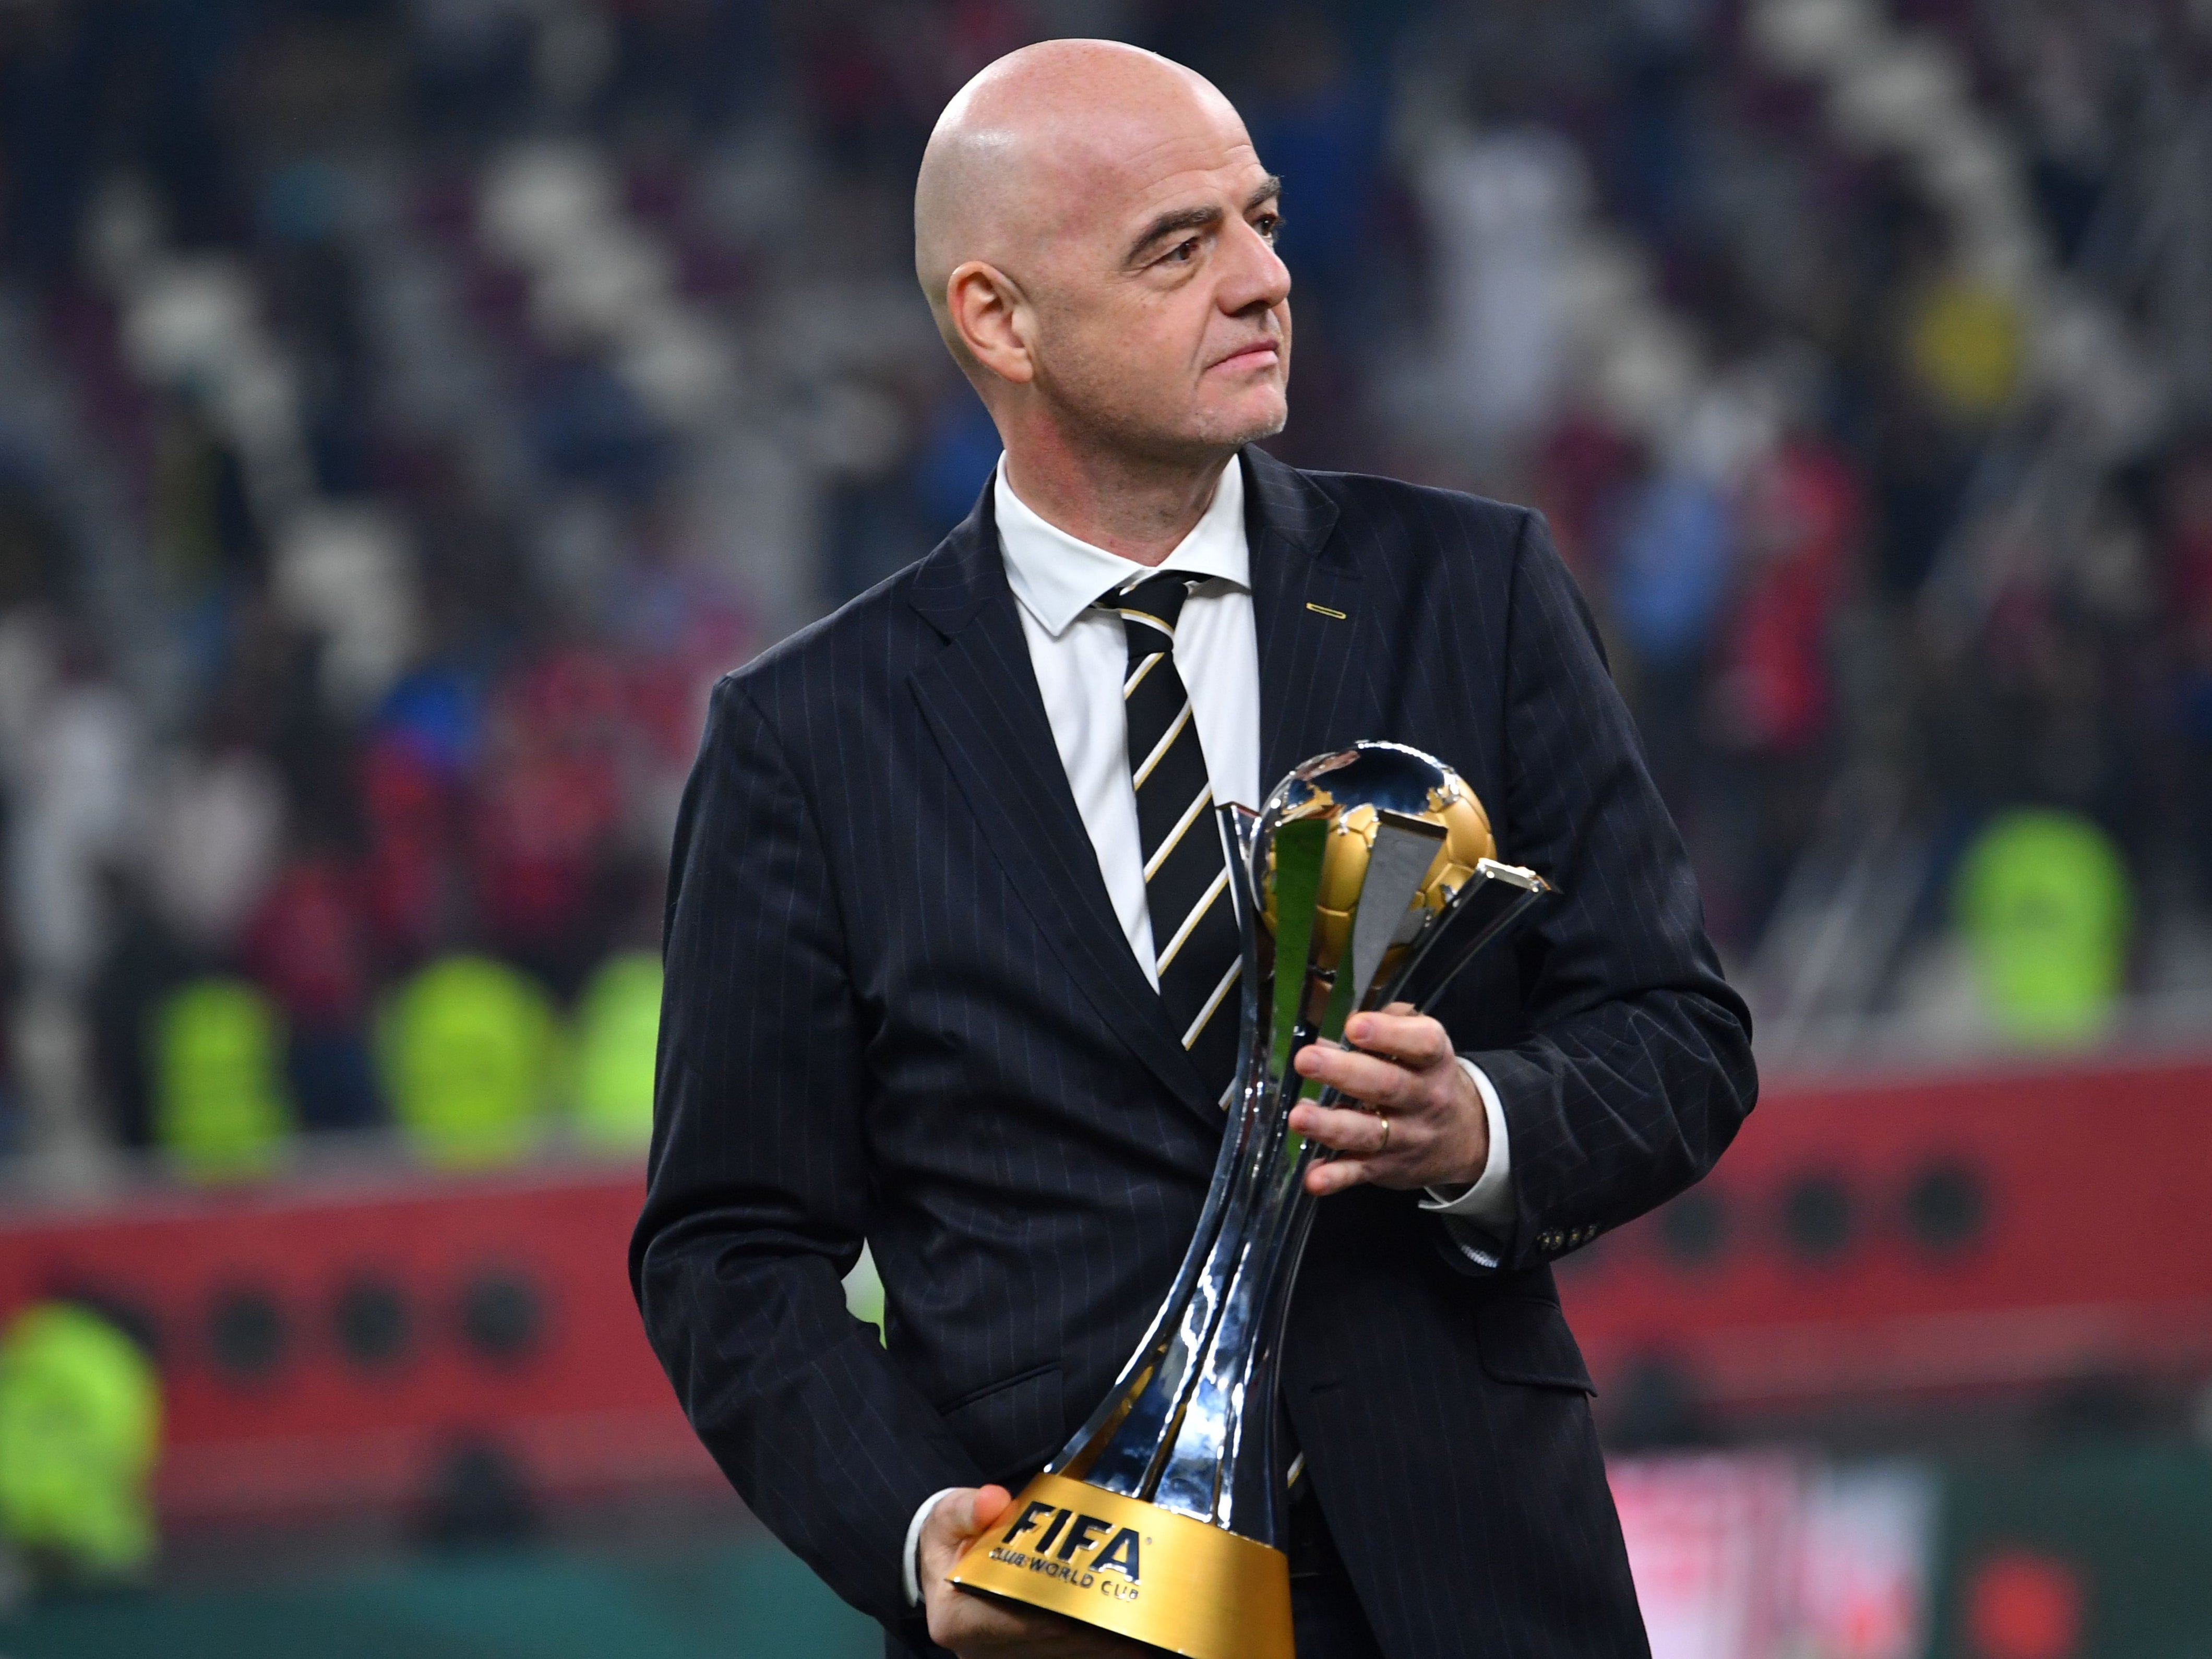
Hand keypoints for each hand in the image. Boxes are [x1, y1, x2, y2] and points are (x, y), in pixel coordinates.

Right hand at [920, 1486, 1149, 1656]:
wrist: (947, 1571)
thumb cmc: (951, 1542)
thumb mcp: (945, 1518)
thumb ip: (965, 1509)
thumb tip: (992, 1500)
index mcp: (957, 1621)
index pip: (1015, 1622)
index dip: (1058, 1613)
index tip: (1096, 1601)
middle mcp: (983, 1652)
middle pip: (1051, 1643)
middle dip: (1097, 1627)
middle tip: (1142, 1609)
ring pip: (1068, 1655)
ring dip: (1108, 1642)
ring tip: (1150, 1624)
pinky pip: (1073, 1656)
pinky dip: (1104, 1646)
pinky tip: (1139, 1637)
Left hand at [1289, 1003, 1487, 1196]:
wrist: (1467, 1137)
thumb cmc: (1426, 1076)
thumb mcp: (1421, 1043)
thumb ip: (1387, 1023)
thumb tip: (1336, 1013)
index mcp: (1432, 1060)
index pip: (1421, 1045)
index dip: (1389, 1035)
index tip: (1355, 1026)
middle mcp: (1423, 1099)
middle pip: (1387, 1086)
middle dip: (1345, 1073)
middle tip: (1306, 1059)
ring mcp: (1405, 1137)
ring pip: (1368, 1133)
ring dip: (1331, 1126)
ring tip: (1298, 1116)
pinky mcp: (1387, 1168)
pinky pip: (1359, 1173)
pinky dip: (1336, 1178)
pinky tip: (1312, 1178)